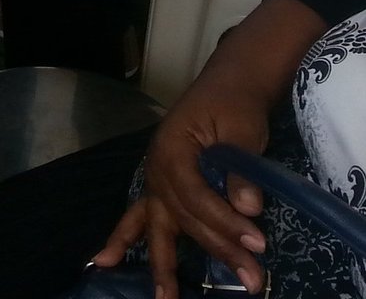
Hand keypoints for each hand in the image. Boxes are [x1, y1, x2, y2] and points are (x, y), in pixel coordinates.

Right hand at [89, 78, 272, 296]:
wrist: (226, 85)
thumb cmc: (234, 104)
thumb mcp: (243, 130)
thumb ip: (241, 171)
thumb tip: (249, 208)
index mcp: (172, 150)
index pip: (197, 197)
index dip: (226, 223)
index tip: (258, 244)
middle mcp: (156, 169)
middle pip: (184, 219)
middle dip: (218, 250)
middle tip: (252, 279)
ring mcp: (155, 180)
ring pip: (157, 227)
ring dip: (163, 265)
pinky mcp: (160, 187)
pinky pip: (138, 216)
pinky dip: (124, 238)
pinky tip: (107, 261)